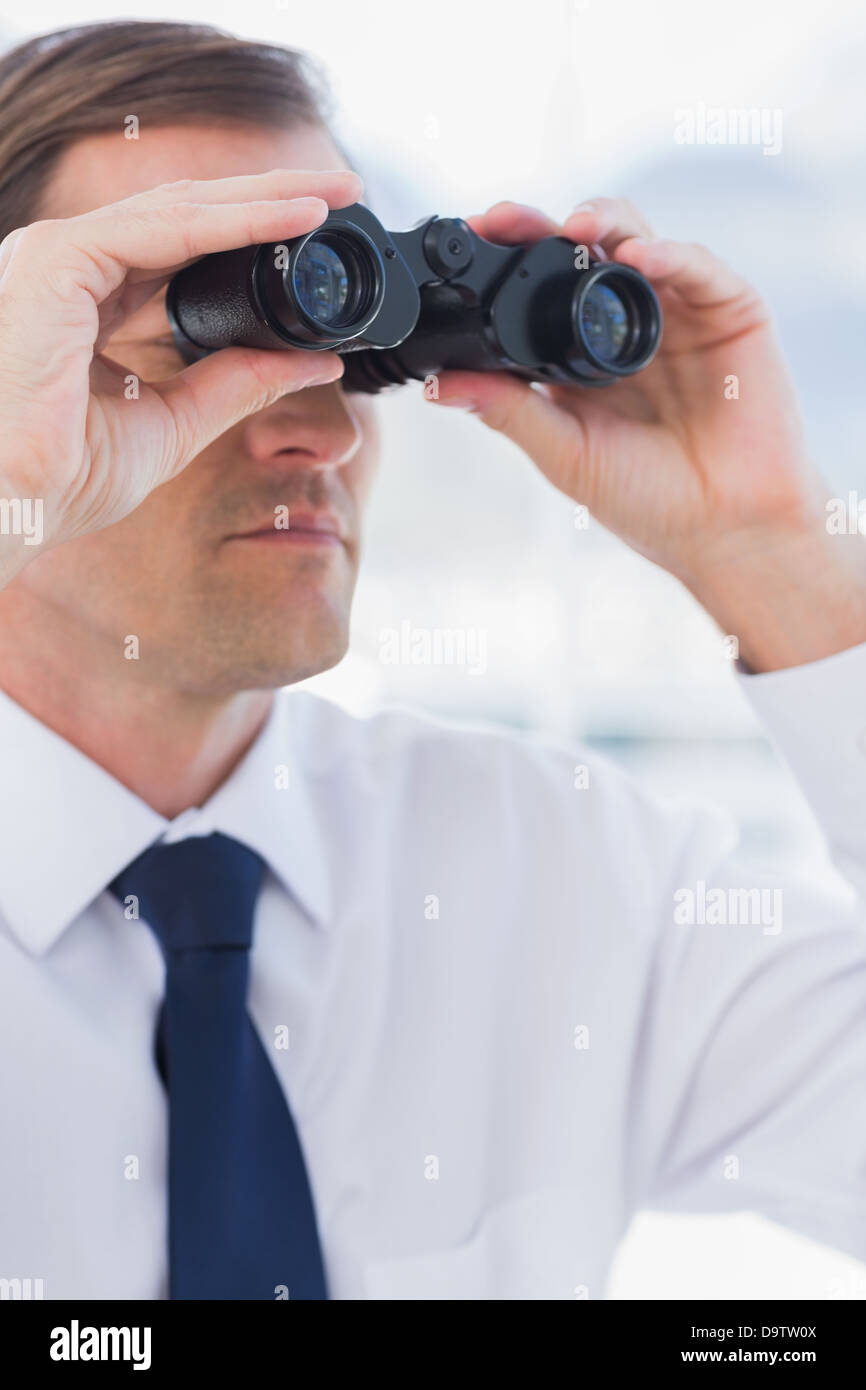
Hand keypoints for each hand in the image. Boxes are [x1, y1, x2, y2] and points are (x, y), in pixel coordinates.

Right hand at [0, 167, 361, 586]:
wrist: (8, 509)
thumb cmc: (60, 479)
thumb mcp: (174, 423)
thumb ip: (236, 384)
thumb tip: (314, 365)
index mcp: (84, 299)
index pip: (180, 248)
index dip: (251, 234)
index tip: (317, 231)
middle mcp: (68, 267)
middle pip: (185, 215)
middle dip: (268, 199)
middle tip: (340, 190)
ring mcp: (56, 256)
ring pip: (180, 208)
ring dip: (263, 198)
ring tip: (330, 193)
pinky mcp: (56, 260)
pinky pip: (163, 227)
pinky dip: (235, 220)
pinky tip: (291, 217)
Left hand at [429, 198, 865, 667]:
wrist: (725, 529)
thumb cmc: (647, 500)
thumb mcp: (564, 452)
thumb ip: (508, 411)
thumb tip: (438, 385)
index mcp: (580, 352)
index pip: (538, 286)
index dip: (506, 258)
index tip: (467, 237)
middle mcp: (627, 321)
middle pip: (584, 250)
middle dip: (543, 226)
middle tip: (506, 220)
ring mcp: (680, 311)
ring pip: (638, 239)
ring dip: (604, 223)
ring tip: (574, 228)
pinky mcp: (731, 310)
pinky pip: (699, 268)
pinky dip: (669, 254)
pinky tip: (640, 257)